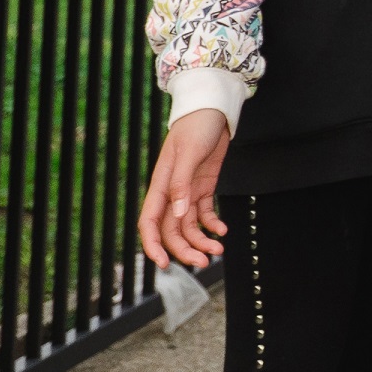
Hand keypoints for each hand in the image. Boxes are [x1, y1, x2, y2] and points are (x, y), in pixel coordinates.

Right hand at [137, 108, 231, 270]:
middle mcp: (171, 192)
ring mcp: (187, 191)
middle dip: (185, 249)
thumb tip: (177, 214)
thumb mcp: (189, 153)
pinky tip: (222, 230)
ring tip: (218, 249)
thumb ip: (182, 183)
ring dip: (201, 241)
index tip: (163, 263)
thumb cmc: (196, 125)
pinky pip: (204, 214)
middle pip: (172, 230)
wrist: (213, 108)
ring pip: (189, 226)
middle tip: (204, 261)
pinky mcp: (203, 187)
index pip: (150, 222)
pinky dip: (212, 225)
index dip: (153, 245)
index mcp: (161, 185)